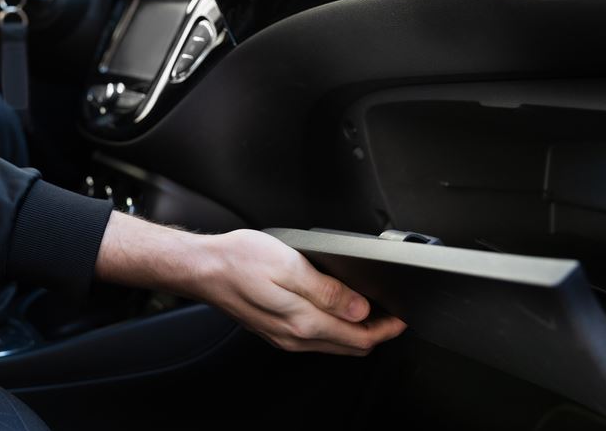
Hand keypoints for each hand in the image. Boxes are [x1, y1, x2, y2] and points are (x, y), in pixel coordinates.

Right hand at [95, 212, 406, 355]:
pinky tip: (335, 311)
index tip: (402, 318)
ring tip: (371, 311)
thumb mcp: (291, 266)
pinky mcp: (274, 330)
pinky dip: (334, 329)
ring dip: (355, 332)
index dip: (386, 329)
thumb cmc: (239, 261)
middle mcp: (295, 336)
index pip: (359, 337)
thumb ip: (328, 291)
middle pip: (349, 346)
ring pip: (332, 344)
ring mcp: (283, 336)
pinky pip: (314, 338)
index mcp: (303, 321)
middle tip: (393, 314)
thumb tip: (360, 310)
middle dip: (375, 333)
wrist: (203, 268)